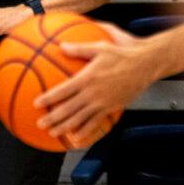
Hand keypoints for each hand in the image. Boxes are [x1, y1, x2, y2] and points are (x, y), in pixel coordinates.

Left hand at [34, 25, 156, 142]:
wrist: (147, 64)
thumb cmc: (123, 53)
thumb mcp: (100, 47)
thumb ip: (79, 48)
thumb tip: (60, 46)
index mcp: (88, 78)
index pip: (63, 91)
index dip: (49, 98)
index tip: (36, 103)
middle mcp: (94, 93)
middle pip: (68, 110)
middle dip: (52, 118)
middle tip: (39, 124)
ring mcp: (103, 103)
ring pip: (80, 119)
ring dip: (65, 128)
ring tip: (53, 133)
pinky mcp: (112, 108)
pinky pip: (96, 123)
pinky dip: (85, 132)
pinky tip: (77, 138)